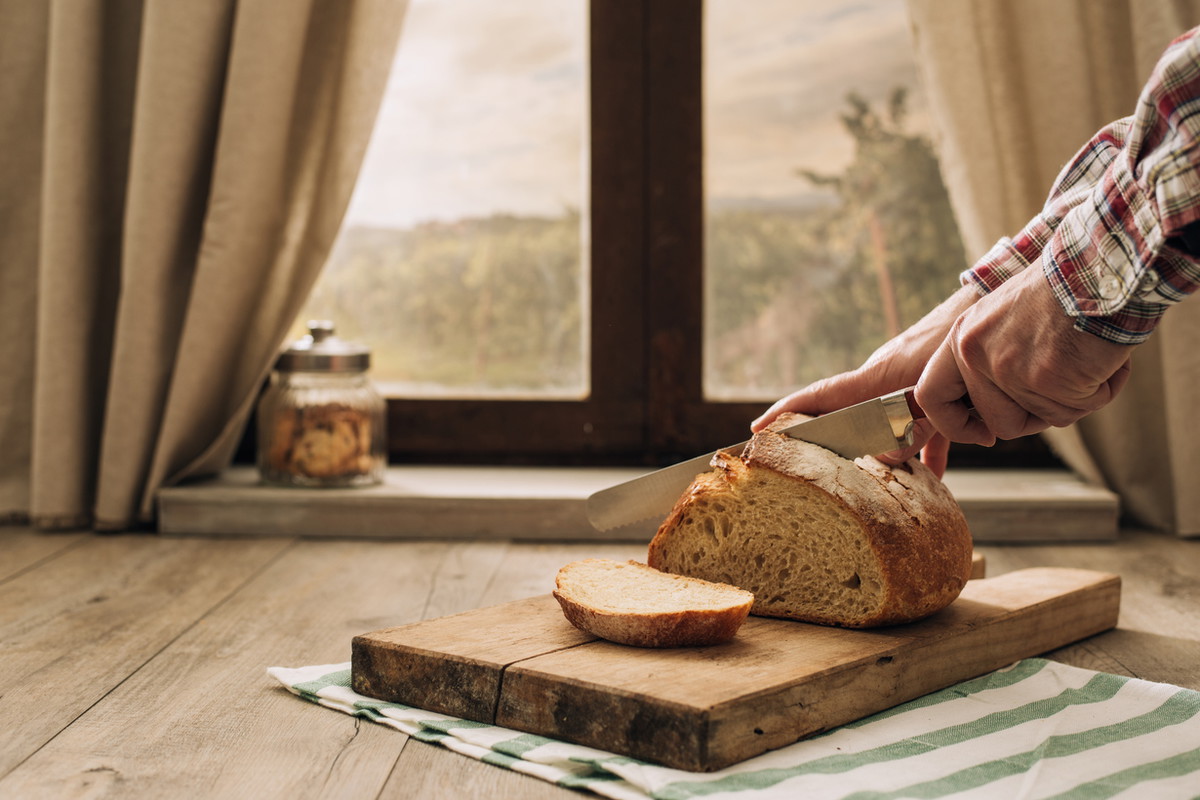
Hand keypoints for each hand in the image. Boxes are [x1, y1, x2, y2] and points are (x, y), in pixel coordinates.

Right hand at [752, 284, 980, 475]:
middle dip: (837, 445)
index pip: (819, 396)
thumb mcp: (932, 388)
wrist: (990, 304)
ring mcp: (908, 389)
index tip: (758, 429)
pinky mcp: (938, 392)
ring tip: (886, 480)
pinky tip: (936, 477)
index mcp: (873, 378)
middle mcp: (884, 384)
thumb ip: (910, 428)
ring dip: (891, 453)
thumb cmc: (957, 339)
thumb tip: (886, 461)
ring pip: (889, 430)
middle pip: (850, 421)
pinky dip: (928, 453)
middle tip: (816, 468)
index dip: (786, 413)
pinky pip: (926, 431)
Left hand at [916, 259, 1133, 444]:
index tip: (982, 434)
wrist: (1100, 264)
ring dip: (1073, 399)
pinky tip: (1105, 356)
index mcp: (961, 338)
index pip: (930, 396)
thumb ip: (992, 361)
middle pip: (997, 422)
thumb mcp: (1004, 320)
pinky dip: (1101, 389)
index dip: (954, 424)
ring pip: (1043, 418)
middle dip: (1035, 417)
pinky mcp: (1044, 378)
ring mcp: (1007, 368)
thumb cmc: (1064, 291)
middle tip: (1063, 390)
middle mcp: (975, 354)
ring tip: (1087, 359)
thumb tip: (992, 418)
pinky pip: (1079, 407)